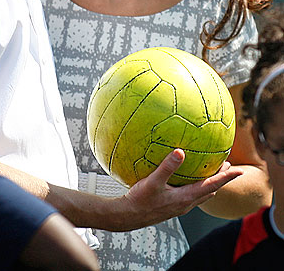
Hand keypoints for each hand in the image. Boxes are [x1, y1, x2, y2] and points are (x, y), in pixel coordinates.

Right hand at [111, 149, 242, 230]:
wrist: (128, 216)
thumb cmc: (140, 201)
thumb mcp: (153, 182)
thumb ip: (167, 167)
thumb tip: (180, 152)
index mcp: (185, 197)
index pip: (212, 185)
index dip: (226, 178)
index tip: (239, 170)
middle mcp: (186, 203)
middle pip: (211, 190)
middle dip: (221, 178)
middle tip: (226, 165)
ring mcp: (180, 206)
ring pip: (202, 194)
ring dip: (210, 183)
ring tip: (211, 170)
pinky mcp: (173, 206)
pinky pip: (191, 195)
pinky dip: (197, 185)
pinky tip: (186, 178)